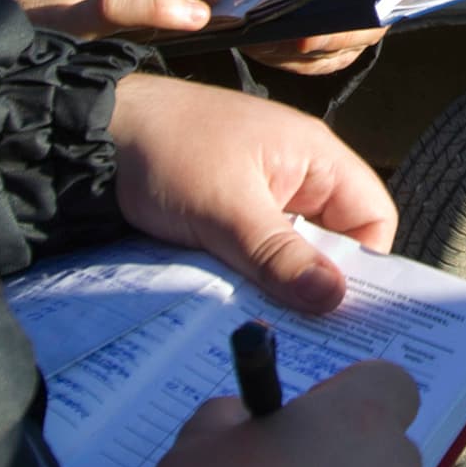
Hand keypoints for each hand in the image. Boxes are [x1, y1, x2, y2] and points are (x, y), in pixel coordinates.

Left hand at [107, 72, 398, 312]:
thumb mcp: (225, 209)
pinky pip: (259, 254)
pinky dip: (252, 278)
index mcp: (314, 156)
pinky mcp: (230, 214)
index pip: (372, 215)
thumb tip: (334, 300)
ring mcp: (263, 195)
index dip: (367, 263)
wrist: (93, 132)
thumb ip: (280, 256)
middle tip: (309, 334)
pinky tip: (239, 307)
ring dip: (282, 285)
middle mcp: (297, 175)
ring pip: (294, 253)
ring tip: (270, 326)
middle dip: (321, 283)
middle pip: (335, 240)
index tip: (343, 310)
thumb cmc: (166, 149)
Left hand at [234, 0, 383, 76]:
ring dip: (296, 49)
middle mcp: (360, 2)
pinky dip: (279, 56)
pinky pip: (301, 64)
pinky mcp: (305, 50)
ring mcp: (334, 30)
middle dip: (326, 37)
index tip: (341, 15)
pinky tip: (259, 42)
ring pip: (326, 55)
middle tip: (297, 34)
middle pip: (358, 35)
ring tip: (268, 35)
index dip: (368, 13)